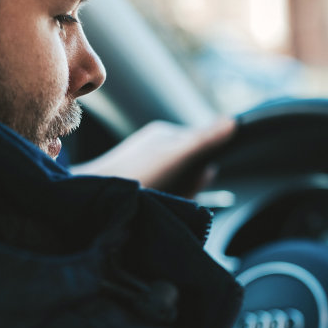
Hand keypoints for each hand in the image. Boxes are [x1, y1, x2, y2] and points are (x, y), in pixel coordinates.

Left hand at [72, 118, 235, 196]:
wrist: (94, 200)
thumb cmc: (135, 174)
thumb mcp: (176, 155)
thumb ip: (204, 139)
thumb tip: (232, 122)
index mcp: (164, 135)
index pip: (202, 145)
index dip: (205, 167)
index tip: (199, 177)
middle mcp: (155, 149)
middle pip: (191, 169)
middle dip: (191, 186)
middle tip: (177, 193)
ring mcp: (146, 169)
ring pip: (179, 186)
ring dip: (179, 197)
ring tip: (163, 200)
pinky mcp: (138, 188)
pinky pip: (164, 196)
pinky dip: (166, 204)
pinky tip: (155, 206)